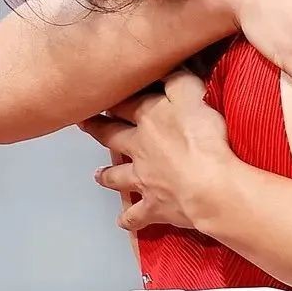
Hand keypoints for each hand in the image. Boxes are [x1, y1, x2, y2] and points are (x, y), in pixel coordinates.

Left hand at [81, 70, 234, 232]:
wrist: (208, 185)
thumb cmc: (202, 136)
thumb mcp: (192, 93)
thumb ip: (177, 79)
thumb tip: (165, 69)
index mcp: (147, 118)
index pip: (124, 103)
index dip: (112, 97)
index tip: (99, 92)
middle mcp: (138, 148)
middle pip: (111, 136)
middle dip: (97, 129)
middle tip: (83, 124)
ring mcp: (143, 179)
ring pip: (117, 176)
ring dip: (107, 175)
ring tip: (98, 175)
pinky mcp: (154, 206)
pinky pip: (136, 216)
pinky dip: (128, 220)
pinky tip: (122, 222)